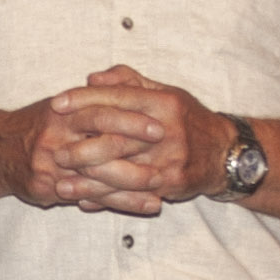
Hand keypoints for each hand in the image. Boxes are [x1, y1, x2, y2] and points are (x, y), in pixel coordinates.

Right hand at [0, 90, 166, 215]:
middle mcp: (56, 135)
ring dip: (134, 181)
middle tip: (167, 150)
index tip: (160, 120)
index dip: (131, 116)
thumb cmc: (37, 126)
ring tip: (163, 183)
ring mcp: (51, 164)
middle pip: (101, 140)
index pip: (101, 109)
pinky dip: (122, 203)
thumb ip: (94, 94)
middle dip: (136, 146)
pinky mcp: (47, 189)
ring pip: (99, 174)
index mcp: (62, 111)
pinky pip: (91, 197)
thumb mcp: (62, 104)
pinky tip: (148, 204)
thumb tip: (126, 79)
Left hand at [52, 66, 219, 202]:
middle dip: (81, 146)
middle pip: (116, 138)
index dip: (84, 100)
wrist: (226, 152)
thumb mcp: (164, 92)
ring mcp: (169, 159)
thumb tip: (92, 78)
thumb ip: (128, 82)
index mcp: (162, 102)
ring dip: (89, 181)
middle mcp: (166, 129)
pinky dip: (107, 199)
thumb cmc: (187, 119)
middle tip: (54, 151)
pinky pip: (132, 194)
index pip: (117, 98)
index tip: (56, 104)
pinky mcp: (171, 183)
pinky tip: (85, 201)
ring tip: (61, 184)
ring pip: (121, 172)